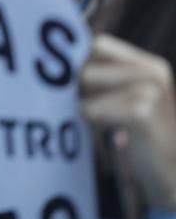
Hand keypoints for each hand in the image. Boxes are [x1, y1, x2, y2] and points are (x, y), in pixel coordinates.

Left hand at [81, 34, 175, 208]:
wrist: (171, 174)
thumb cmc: (140, 137)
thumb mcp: (126, 99)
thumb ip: (102, 78)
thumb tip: (55, 62)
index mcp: (150, 65)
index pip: (99, 44)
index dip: (77, 59)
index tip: (64, 79)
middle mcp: (153, 72)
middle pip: (88, 62)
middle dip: (74, 84)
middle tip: (76, 104)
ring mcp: (150, 91)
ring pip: (85, 84)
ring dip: (82, 106)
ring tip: (98, 122)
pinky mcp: (142, 113)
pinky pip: (93, 109)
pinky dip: (91, 121)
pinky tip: (109, 133)